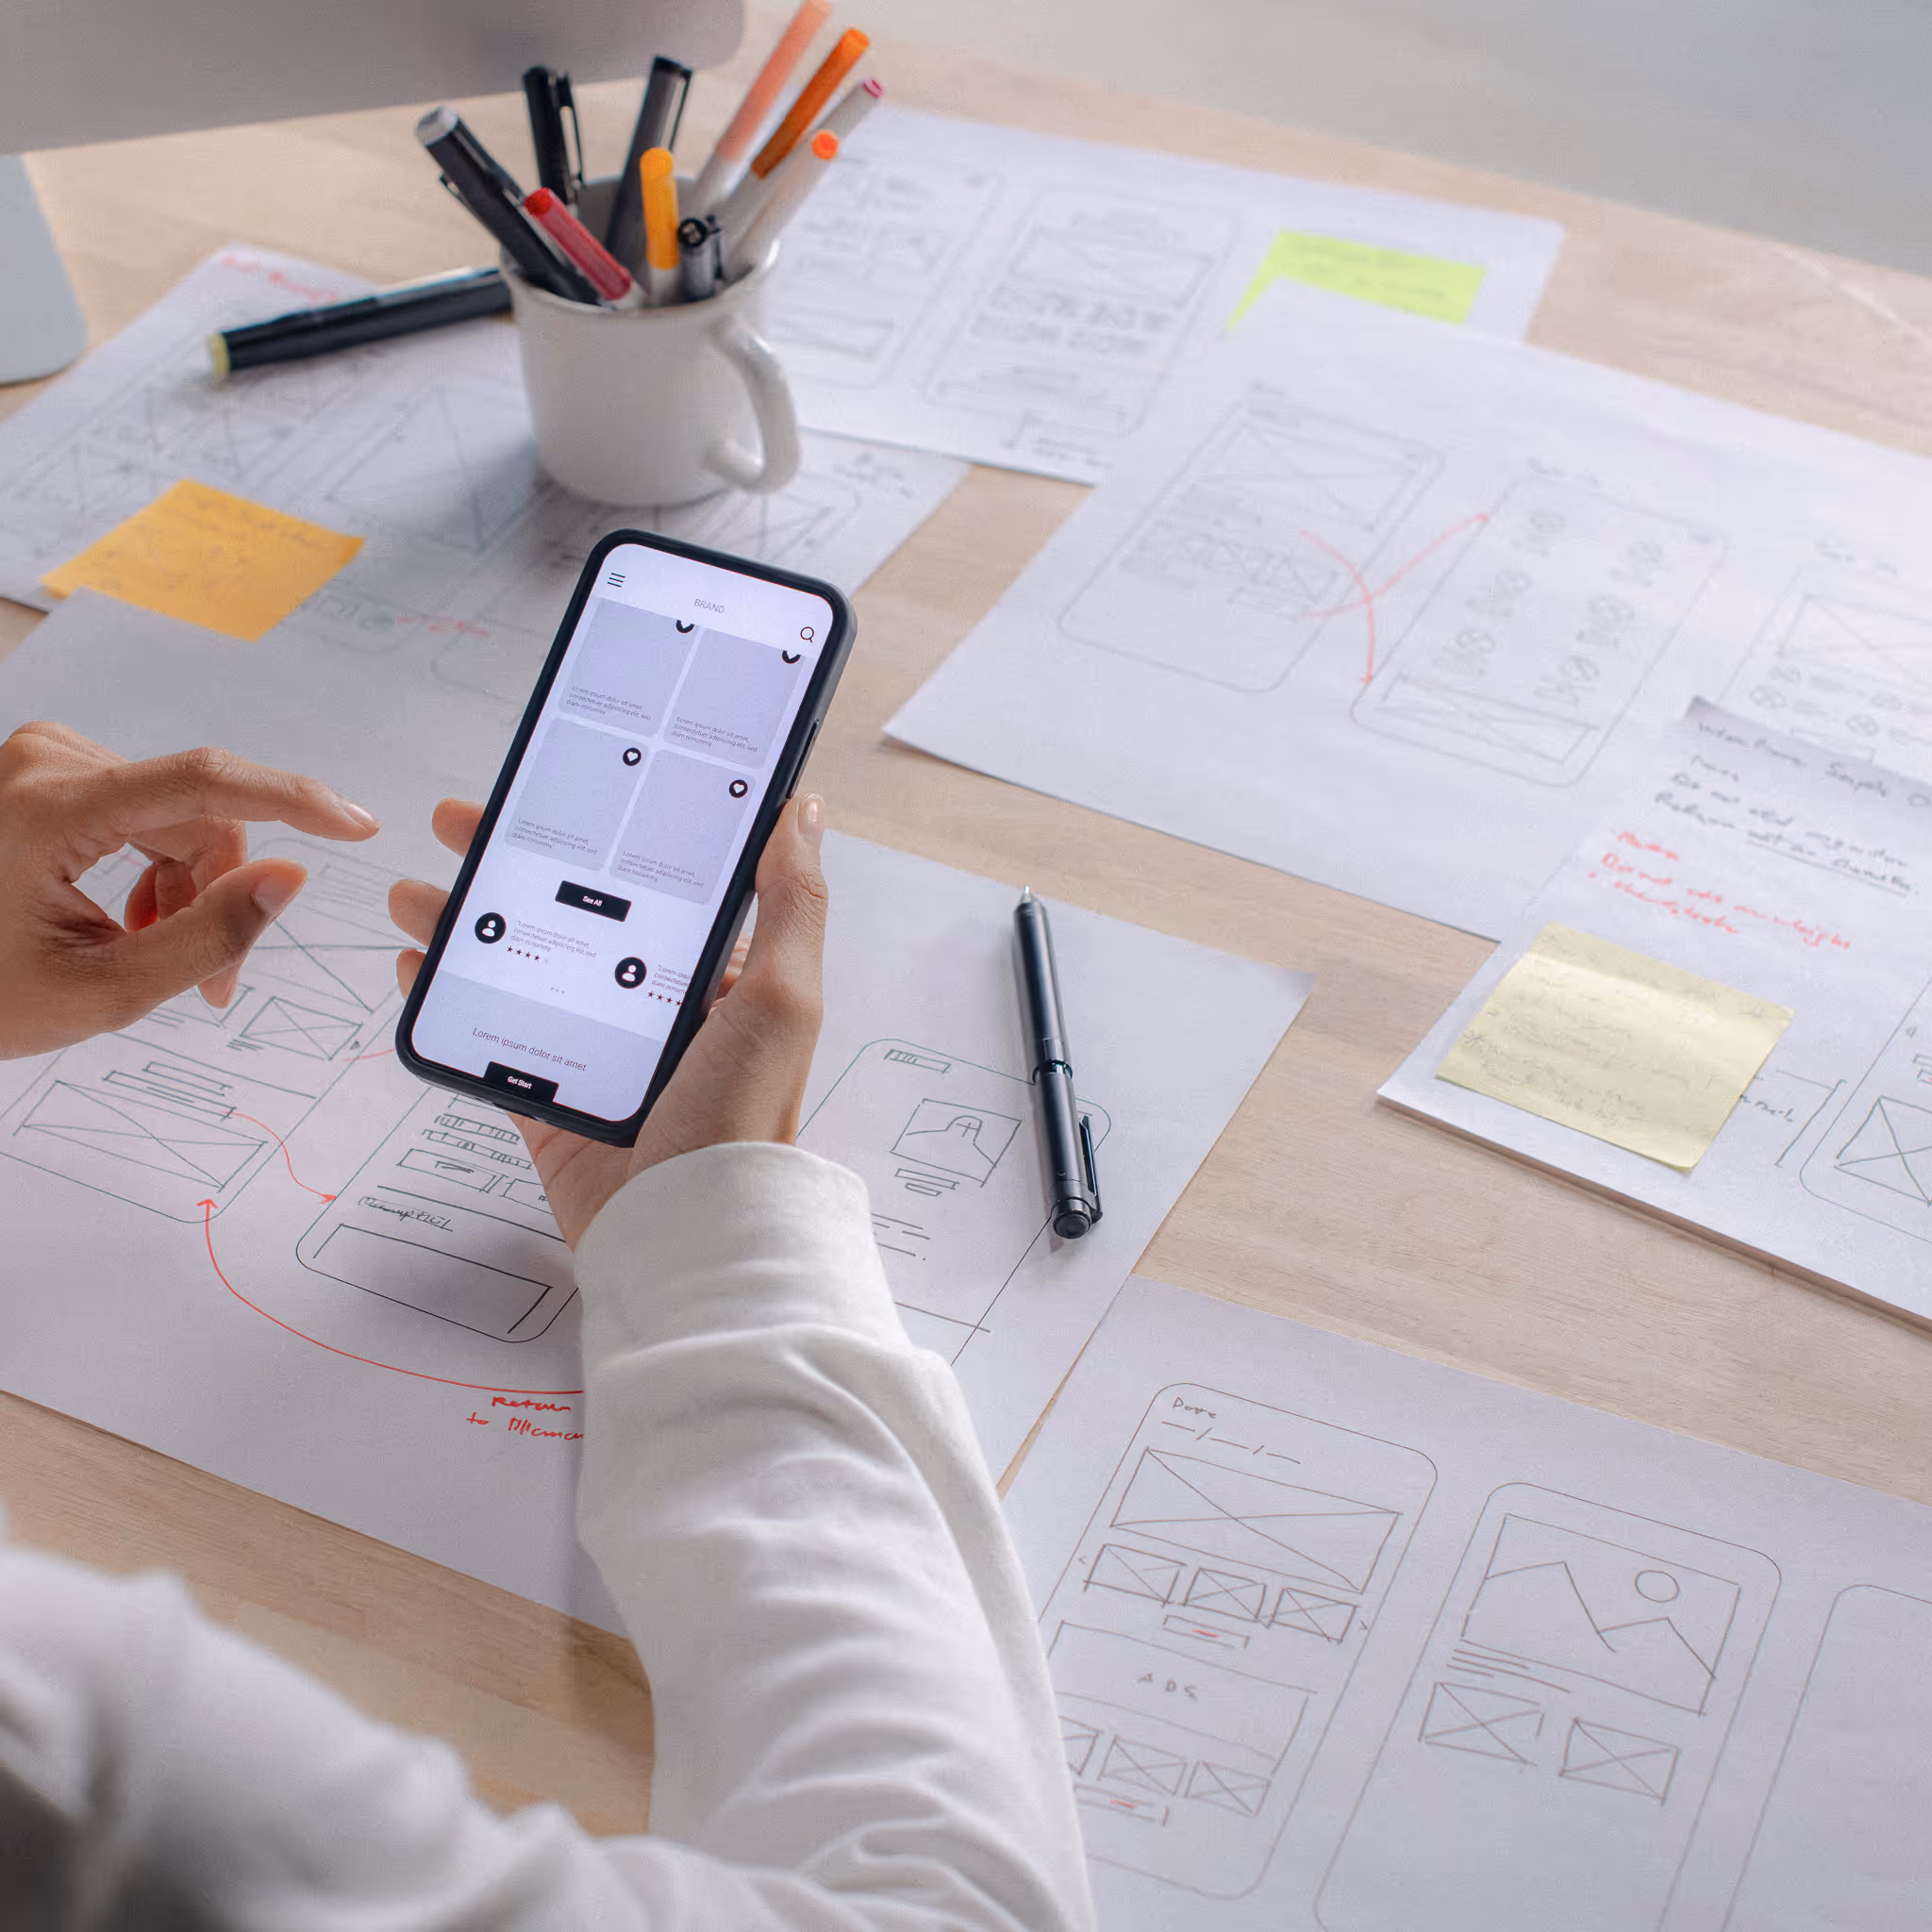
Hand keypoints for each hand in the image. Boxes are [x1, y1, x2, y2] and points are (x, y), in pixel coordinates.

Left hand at [0, 721, 380, 1058]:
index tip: (355, 825)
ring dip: (186, 885)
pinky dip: (155, 867)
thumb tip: (288, 879)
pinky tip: (130, 915)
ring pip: (177, 816)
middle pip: (196, 815)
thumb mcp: (103, 990)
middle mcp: (45, 764)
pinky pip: (144, 811)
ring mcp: (43, 763)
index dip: (294, 801)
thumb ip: (208, 936)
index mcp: (48, 811)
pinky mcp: (47, 772)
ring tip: (153, 947)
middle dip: (218, 892)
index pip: (203, 783)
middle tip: (211, 980)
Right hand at [391, 793, 828, 1245]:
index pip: (650, 886)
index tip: (551, 790)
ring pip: (521, 967)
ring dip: (465, 924)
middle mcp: (657, 1009)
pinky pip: (490, 1037)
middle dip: (510, 867)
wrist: (688, 1233)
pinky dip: (450, 999)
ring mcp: (599, 1053)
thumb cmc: (744, 1118)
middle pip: (572, 917)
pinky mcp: (552, 1100)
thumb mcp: (782, 996)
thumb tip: (799, 808)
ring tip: (415, 892)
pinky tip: (418, 965)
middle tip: (456, 823)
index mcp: (717, 978)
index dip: (599, 837)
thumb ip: (790, 901)